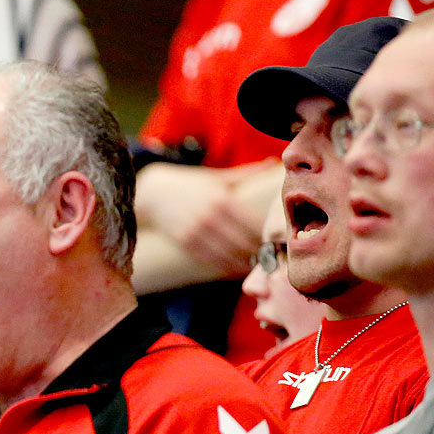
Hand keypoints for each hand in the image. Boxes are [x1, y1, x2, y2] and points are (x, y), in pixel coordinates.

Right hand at [135, 160, 277, 277]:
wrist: (152, 192)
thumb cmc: (189, 183)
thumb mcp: (216, 176)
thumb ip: (245, 174)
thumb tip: (273, 162)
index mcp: (221, 199)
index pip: (253, 223)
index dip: (269, 235)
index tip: (281, 240)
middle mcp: (209, 218)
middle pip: (244, 242)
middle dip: (262, 252)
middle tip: (276, 257)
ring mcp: (196, 233)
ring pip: (229, 255)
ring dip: (246, 263)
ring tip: (261, 266)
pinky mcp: (186, 244)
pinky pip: (212, 261)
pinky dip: (228, 268)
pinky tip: (239, 270)